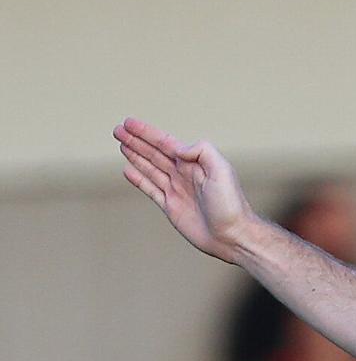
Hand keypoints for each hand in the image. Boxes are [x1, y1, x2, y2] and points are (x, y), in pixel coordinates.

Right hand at [113, 118, 256, 262]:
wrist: (233, 237)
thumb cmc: (231, 205)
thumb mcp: (221, 170)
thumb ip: (201, 151)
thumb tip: (178, 149)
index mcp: (194, 163)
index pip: (165, 143)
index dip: (147, 133)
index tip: (129, 123)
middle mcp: (184, 175)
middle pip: (154, 153)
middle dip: (136, 141)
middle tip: (117, 129)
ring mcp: (176, 191)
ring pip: (150, 168)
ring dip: (135, 155)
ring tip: (121, 143)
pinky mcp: (172, 208)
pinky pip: (151, 190)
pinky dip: (139, 179)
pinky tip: (127, 170)